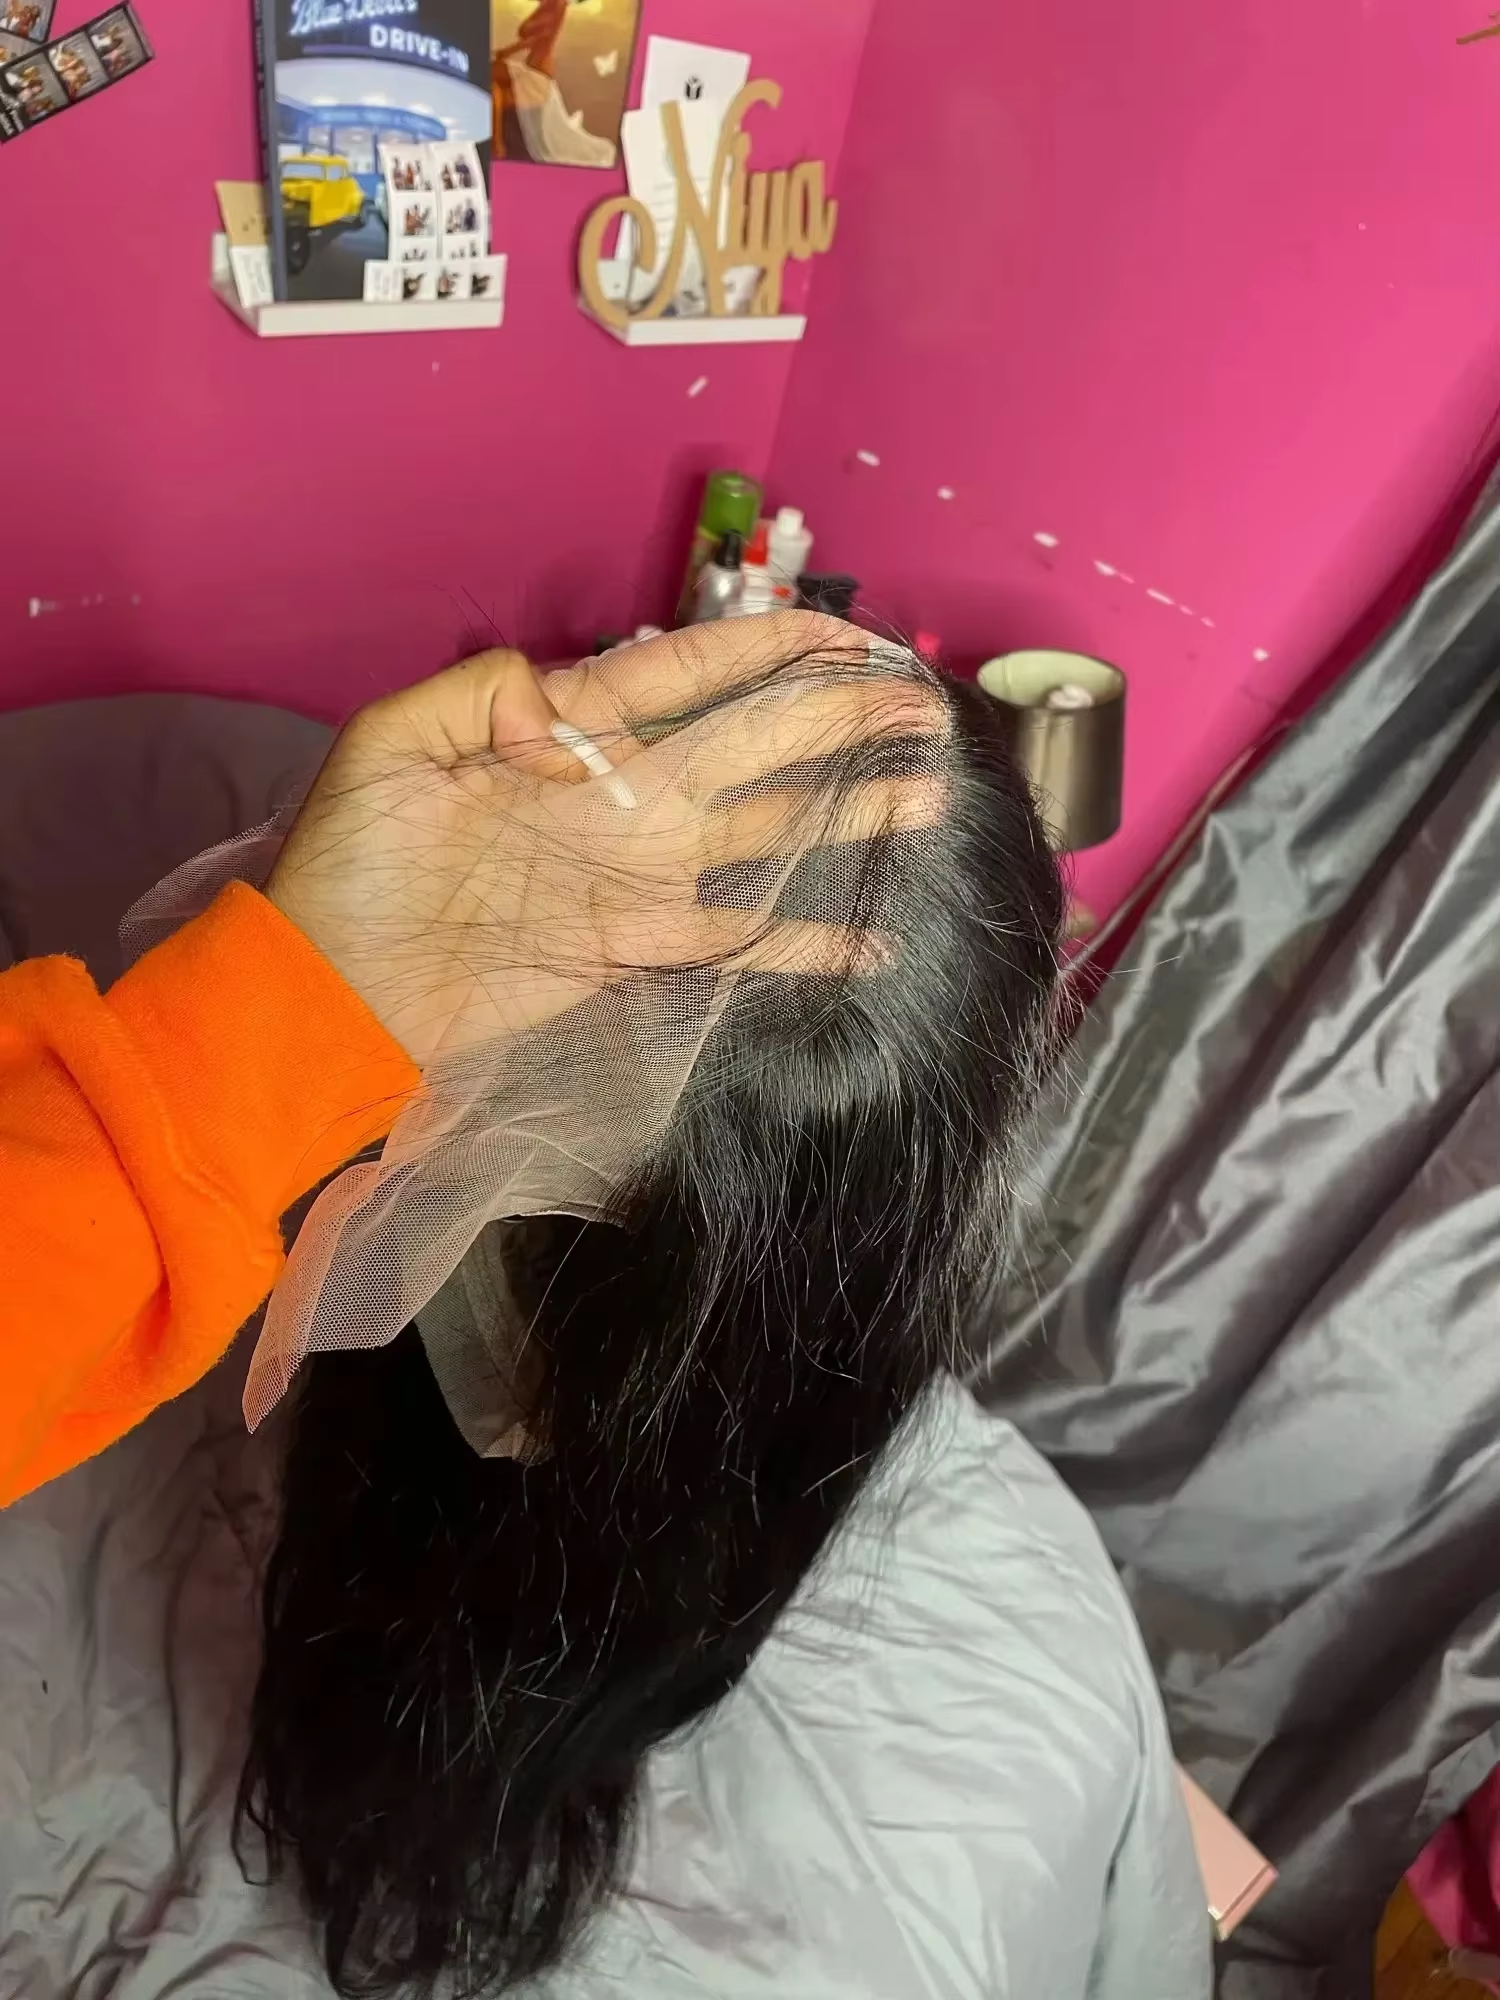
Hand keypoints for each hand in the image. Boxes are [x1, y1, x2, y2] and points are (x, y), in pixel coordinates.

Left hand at [266, 616, 941, 1068]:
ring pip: (767, 835)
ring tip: (927, 793)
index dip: (764, 651)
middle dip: (837, 723)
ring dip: (846, 814)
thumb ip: (478, 695)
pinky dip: (805, 944)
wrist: (332, 989)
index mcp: (570, 734)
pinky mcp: (637, 952)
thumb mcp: (388, 745)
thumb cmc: (349, 863)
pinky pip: (737, 944)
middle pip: (752, 747)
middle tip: (919, 708)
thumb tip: (566, 711)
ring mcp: (638, 877)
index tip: (843, 637)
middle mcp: (624, 799)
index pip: (684, 675)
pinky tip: (874, 936)